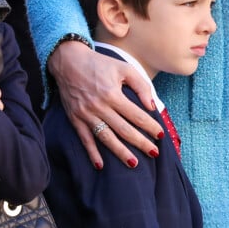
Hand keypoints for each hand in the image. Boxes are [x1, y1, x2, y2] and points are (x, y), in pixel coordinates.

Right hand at [47, 41, 163, 169]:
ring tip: (133, 163)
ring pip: (106, 138)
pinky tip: (100, 166)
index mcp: (113, 94)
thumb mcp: (124, 68)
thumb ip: (140, 85)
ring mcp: (86, 114)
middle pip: (124, 130)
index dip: (150, 126)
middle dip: (140, 143)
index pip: (136, 115)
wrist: (69, 61)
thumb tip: (151, 106)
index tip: (160, 135)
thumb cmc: (100, 64)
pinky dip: (92, 153)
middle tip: (154, 153)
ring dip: (120, 152)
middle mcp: (100, 106)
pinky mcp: (75, 119)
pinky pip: (84, 139)